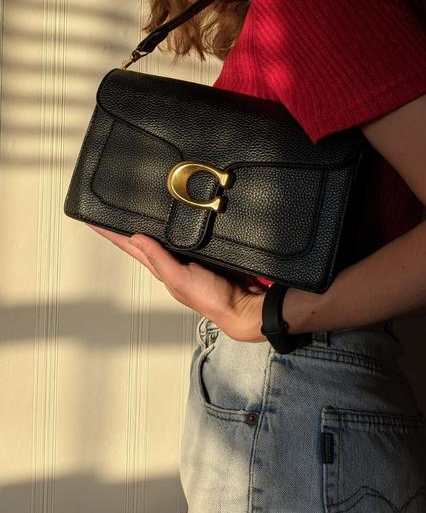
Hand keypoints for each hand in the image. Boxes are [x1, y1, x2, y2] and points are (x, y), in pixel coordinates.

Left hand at [87, 225, 266, 341]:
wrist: (244, 303)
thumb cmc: (212, 298)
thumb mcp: (180, 278)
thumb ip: (159, 259)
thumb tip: (136, 238)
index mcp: (162, 268)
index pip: (131, 246)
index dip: (112, 234)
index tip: (93, 220)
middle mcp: (172, 261)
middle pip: (144, 238)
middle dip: (126, 224)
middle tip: (109, 208)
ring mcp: (189, 256)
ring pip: (164, 234)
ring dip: (150, 223)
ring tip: (133, 210)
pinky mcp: (207, 250)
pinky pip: (187, 233)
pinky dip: (178, 224)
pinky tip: (176, 215)